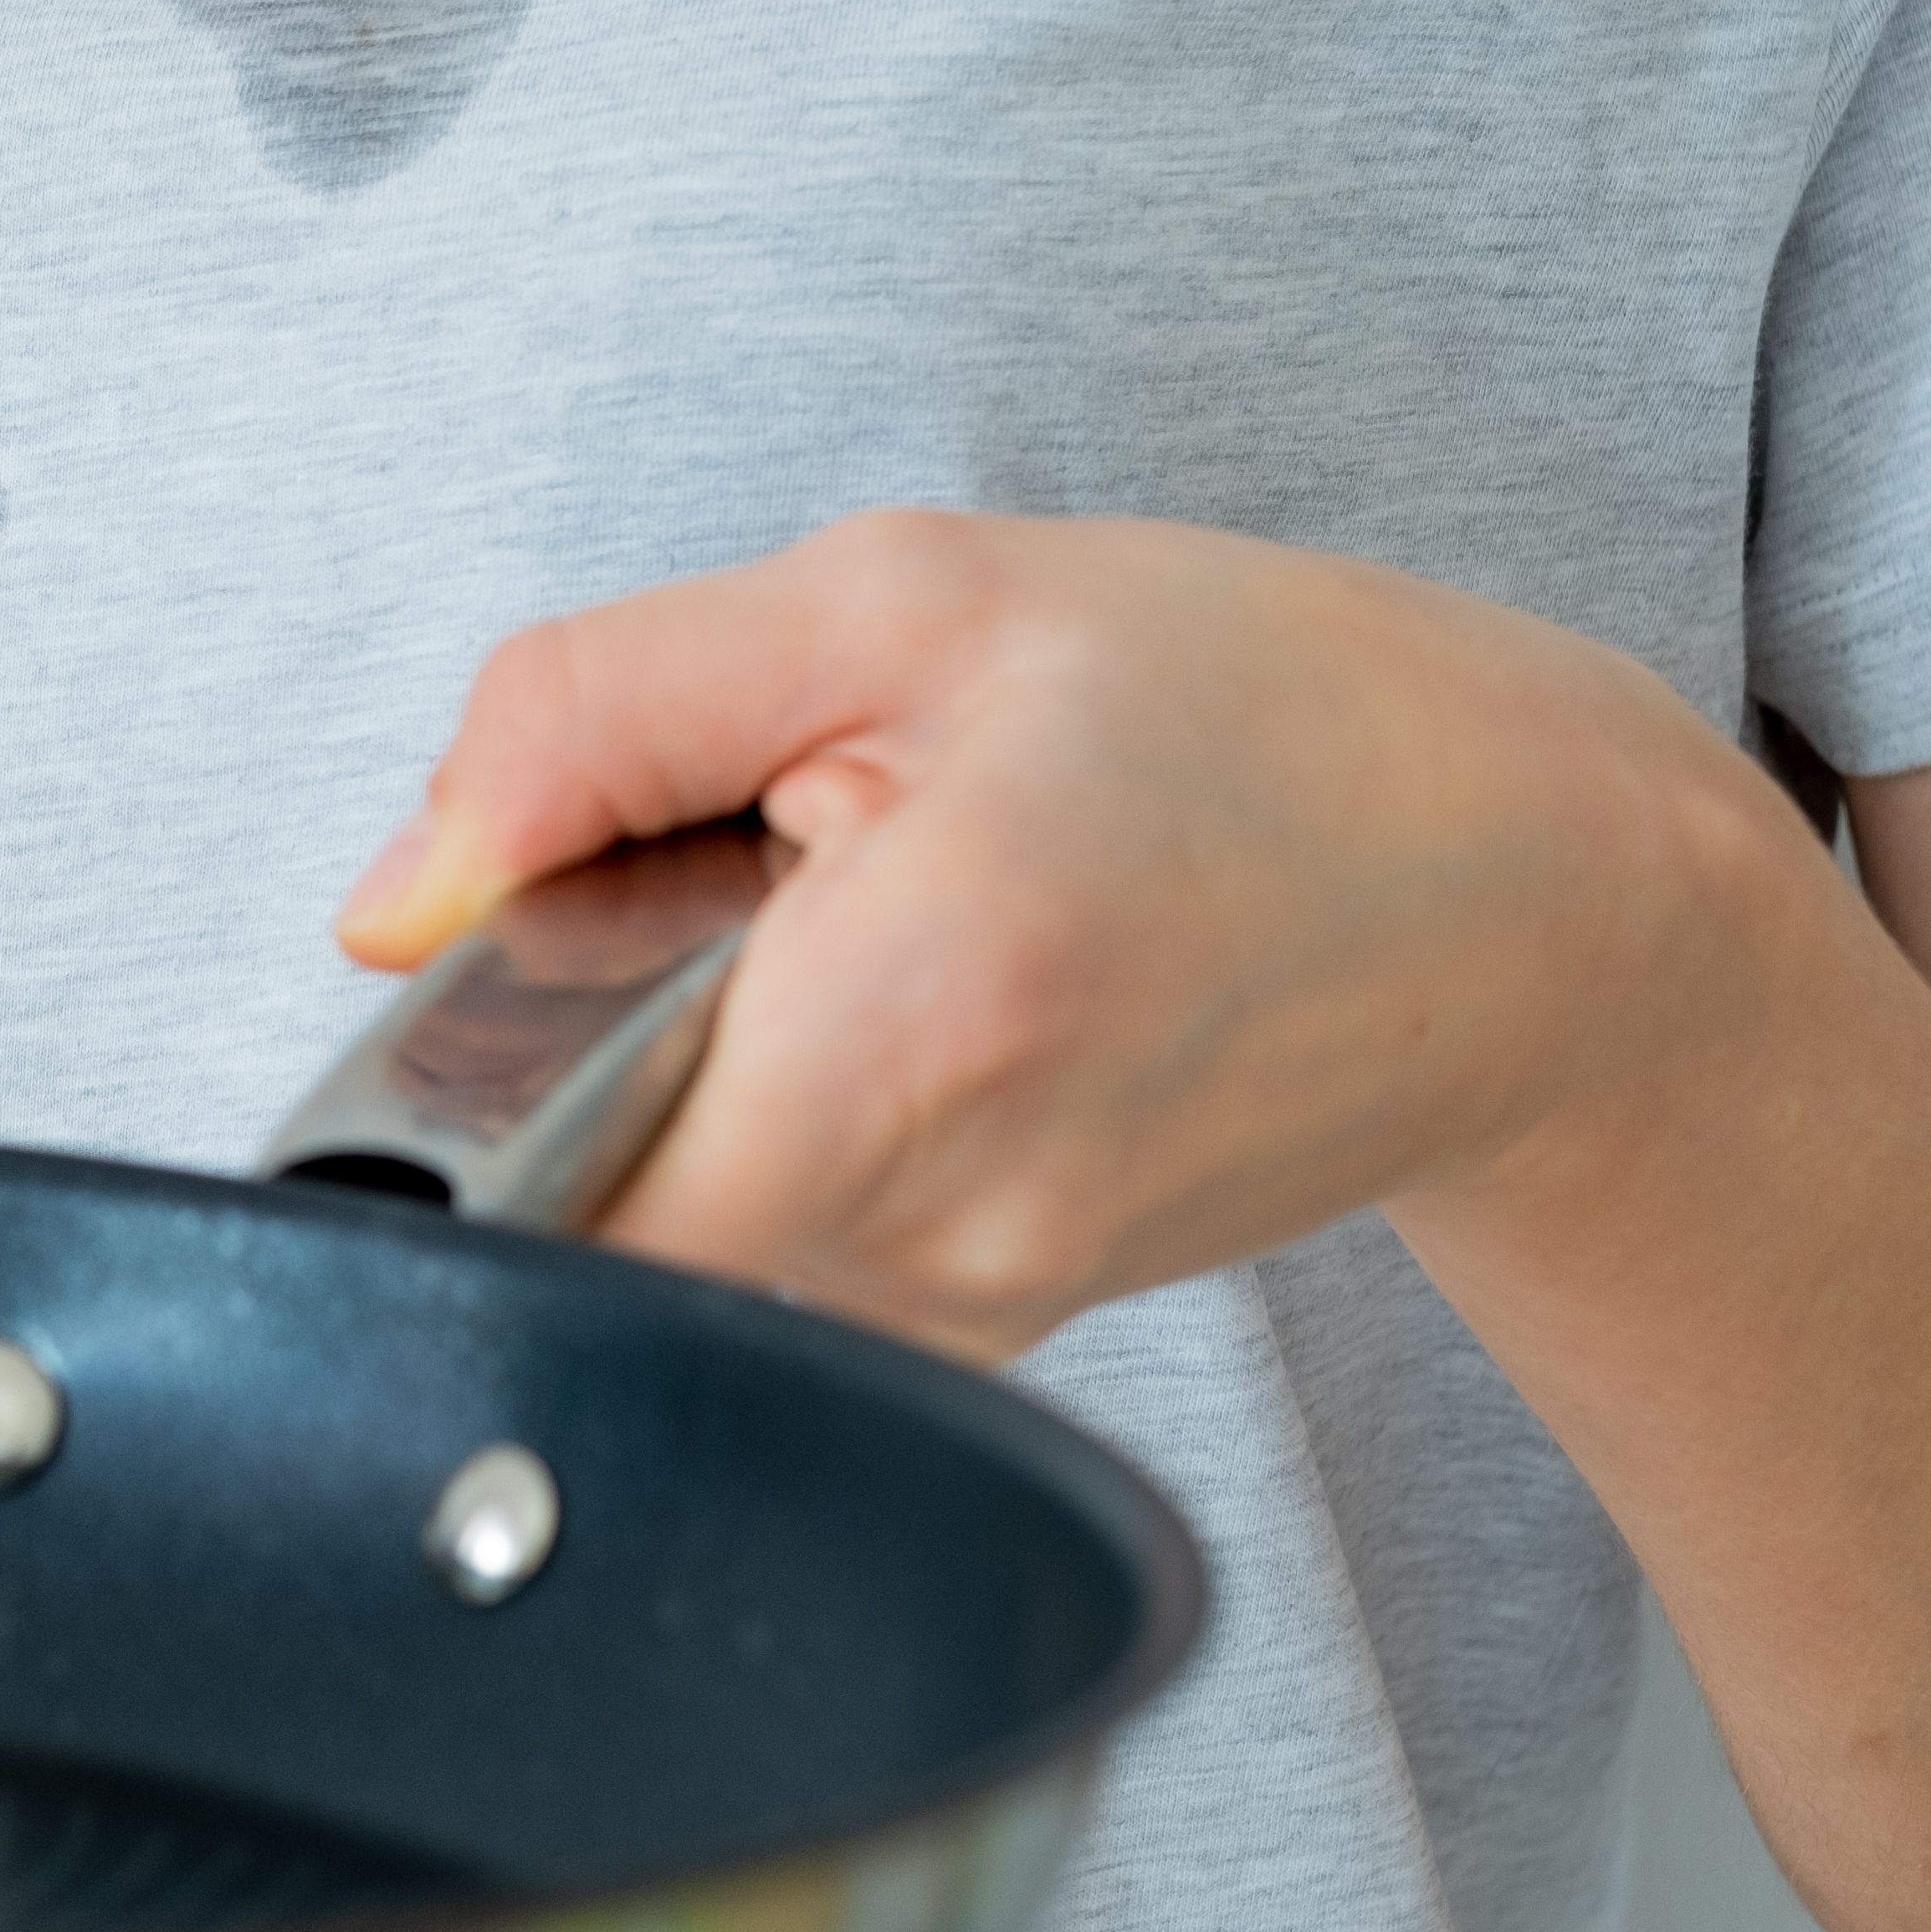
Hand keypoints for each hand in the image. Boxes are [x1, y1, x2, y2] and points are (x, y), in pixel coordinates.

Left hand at [336, 510, 1822, 1360]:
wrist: (1537, 890)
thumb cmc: (1260, 714)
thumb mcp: (898, 599)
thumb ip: (591, 724)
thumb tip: (394, 904)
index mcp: (915, 1023)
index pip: (545, 1215)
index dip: (446, 1115)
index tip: (493, 986)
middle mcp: (945, 1221)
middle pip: (586, 1235)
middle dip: (556, 1080)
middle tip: (673, 915)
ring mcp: (980, 1309)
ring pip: (678, 1262)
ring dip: (668, 1111)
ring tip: (806, 949)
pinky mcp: (996, 1332)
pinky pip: (778, 1271)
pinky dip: (763, 1150)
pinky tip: (870, 1020)